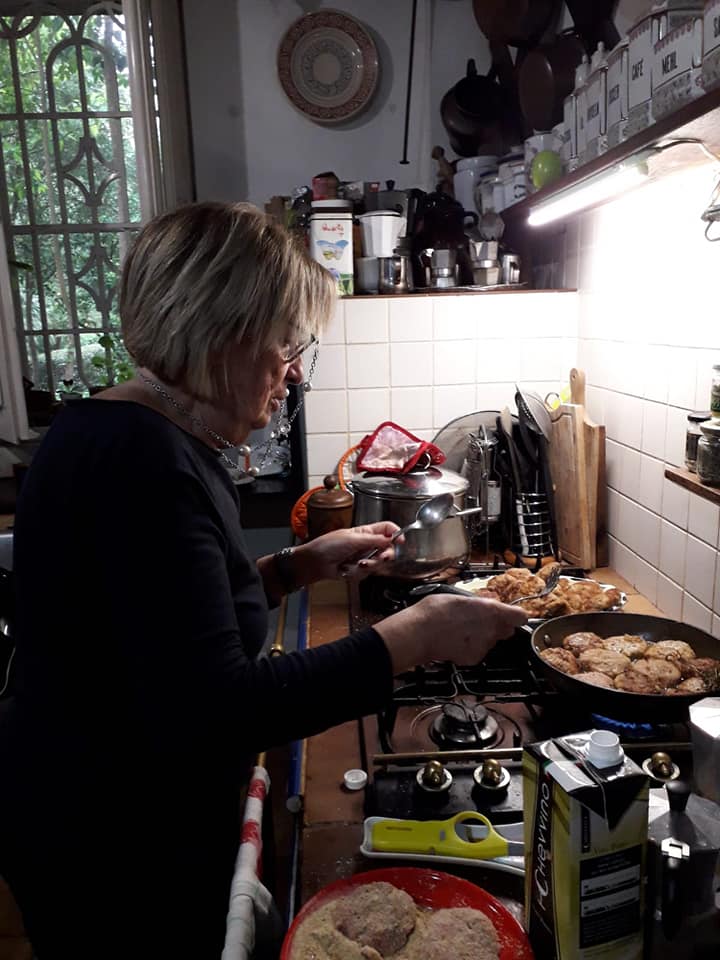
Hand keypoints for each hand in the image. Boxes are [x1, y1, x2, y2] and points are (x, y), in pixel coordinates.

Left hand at [296, 523, 399, 582]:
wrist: (314, 563)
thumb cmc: (327, 545)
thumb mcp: (352, 539)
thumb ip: (373, 540)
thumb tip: (390, 539)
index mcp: (366, 532)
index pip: (387, 529)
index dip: (396, 534)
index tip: (400, 541)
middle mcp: (367, 544)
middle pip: (388, 550)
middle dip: (384, 556)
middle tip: (380, 558)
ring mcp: (363, 558)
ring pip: (378, 564)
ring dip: (368, 566)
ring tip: (356, 564)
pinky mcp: (358, 570)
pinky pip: (366, 574)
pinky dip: (357, 573)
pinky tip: (347, 569)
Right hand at [374, 594, 527, 673]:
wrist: (419, 633)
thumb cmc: (435, 611)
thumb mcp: (459, 597)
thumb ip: (478, 604)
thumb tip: (483, 606)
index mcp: (491, 610)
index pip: (520, 616)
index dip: (515, 615)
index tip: (511, 615)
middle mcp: (492, 629)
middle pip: (506, 630)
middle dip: (497, 626)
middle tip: (478, 621)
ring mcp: (484, 646)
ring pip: (490, 641)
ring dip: (481, 637)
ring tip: (461, 630)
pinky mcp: (474, 658)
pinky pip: (478, 652)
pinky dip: (470, 648)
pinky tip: (456, 642)